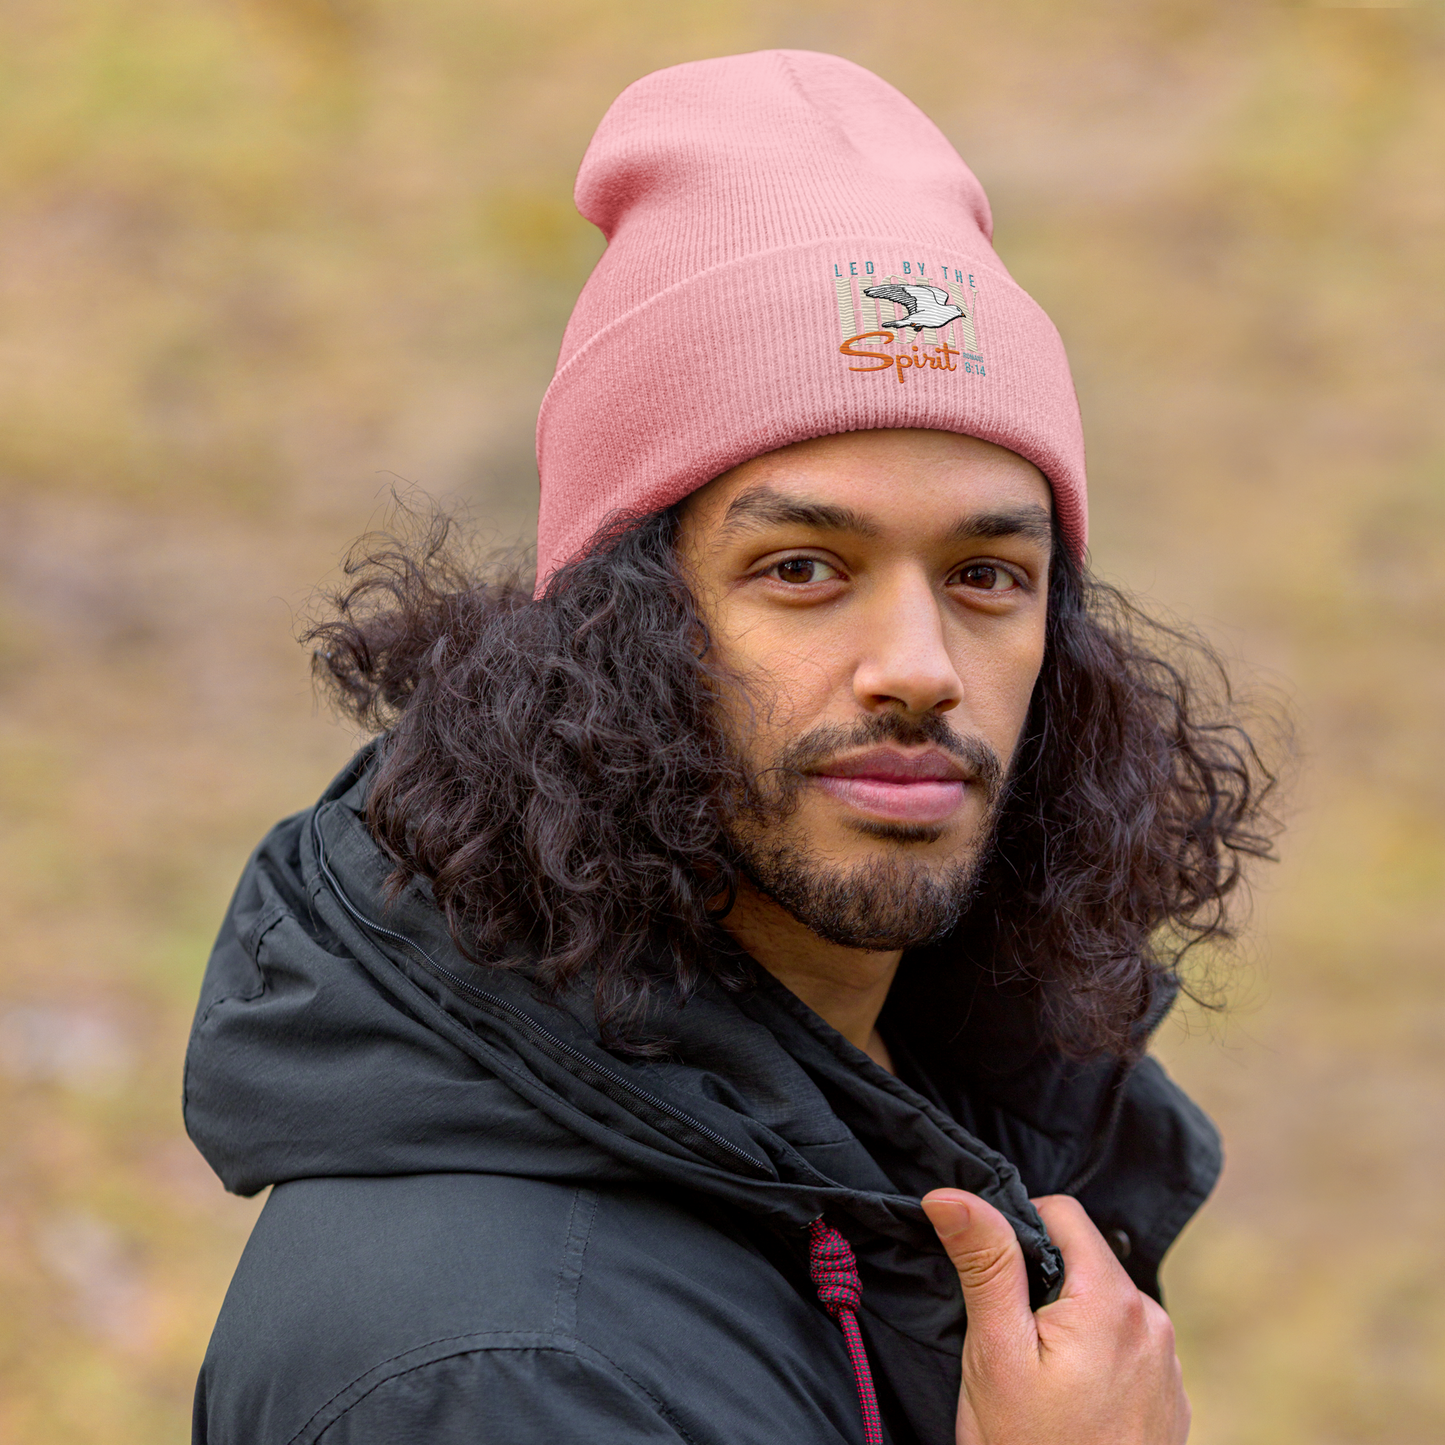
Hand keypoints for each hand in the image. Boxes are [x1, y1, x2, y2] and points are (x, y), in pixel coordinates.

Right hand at [921, 1190, 1188, 1444]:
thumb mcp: (995, 1352)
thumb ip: (985, 1262)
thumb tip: (951, 1193)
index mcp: (1113, 1300)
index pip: (1063, 1212)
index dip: (1016, 1230)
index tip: (991, 1279)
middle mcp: (1154, 1322)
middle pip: (1084, 1260)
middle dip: (1041, 1283)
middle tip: (1008, 1340)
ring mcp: (1168, 1365)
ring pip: (1103, 1304)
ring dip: (1068, 1320)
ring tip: (1037, 1380)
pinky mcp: (1170, 1400)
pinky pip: (1125, 1347)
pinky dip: (1094, 1357)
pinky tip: (1068, 1404)